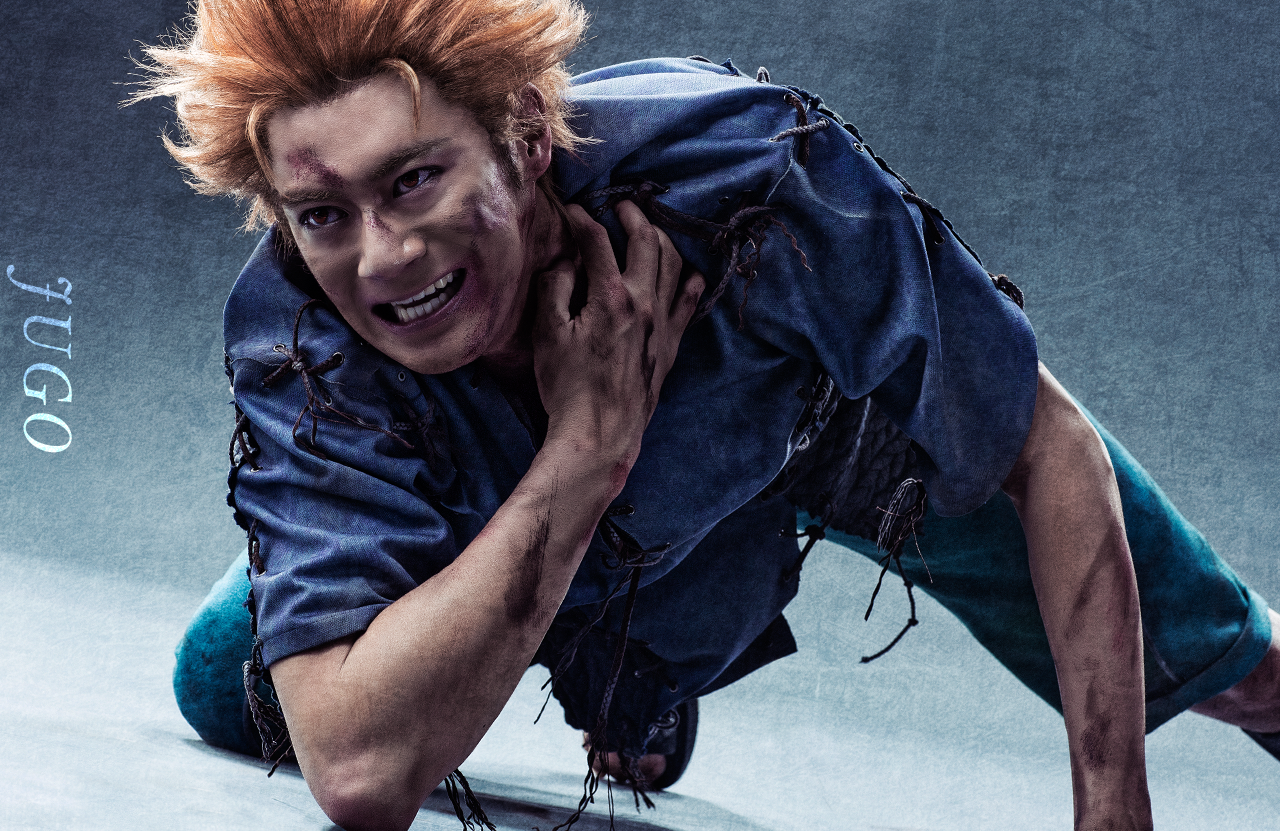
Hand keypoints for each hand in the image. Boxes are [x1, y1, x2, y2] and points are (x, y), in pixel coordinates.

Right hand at [533, 200, 702, 485]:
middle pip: (646, 241)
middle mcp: (644, 303)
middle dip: (632, 215)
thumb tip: (564, 259)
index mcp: (610, 297)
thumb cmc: (567, 387)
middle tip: (620, 206)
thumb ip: (555, 287)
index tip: (570, 209)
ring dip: (661, 239)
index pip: (596, 241)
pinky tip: (686, 272)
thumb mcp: (547, 334)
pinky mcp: (671, 344)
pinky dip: (688, 279)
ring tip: (648, 231)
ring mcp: (663, 323)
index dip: (581, 218)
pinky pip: (689, 301)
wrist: (600, 434)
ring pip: (673, 264)